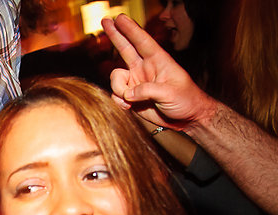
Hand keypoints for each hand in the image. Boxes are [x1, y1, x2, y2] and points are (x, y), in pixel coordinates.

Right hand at [101, 14, 217, 129]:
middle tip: (105, 20)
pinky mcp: (131, 96)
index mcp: (159, 61)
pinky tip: (129, 108)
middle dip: (115, 35)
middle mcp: (145, 68)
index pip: (143, 42)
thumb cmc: (186, 100)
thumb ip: (148, 90)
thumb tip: (128, 93)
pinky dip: (119, 102)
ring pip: (116, 78)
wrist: (185, 119)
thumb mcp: (171, 93)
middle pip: (126, 48)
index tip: (120, 18)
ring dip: (118, 89)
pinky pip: (116, 95)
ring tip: (130, 101)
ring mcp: (136, 81)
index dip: (131, 30)